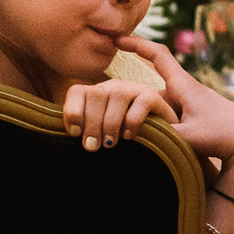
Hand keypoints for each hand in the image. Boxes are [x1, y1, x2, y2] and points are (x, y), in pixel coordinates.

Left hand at [61, 78, 176, 152]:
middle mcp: (114, 87)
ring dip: (110, 122)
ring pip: (117, 95)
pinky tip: (129, 136)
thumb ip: (87, 132)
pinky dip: (132, 122)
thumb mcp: (102, 133)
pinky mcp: (154, 97)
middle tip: (92, 146)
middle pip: (96, 93)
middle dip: (92, 122)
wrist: (160, 135)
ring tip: (110, 143)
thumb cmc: (124, 137)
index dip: (73, 112)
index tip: (75, 133)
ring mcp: (134, 89)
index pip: (77, 92)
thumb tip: (74, 139)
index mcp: (97, 94)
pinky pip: (142, 103)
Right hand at [112, 35, 233, 163]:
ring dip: (143, 111)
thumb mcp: (188, 136)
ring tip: (125, 127)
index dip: (137, 44)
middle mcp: (185, 90)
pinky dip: (153, 120)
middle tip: (109, 95)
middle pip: (151, 83)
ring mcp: (188, 103)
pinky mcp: (192, 117)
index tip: (118, 39)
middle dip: (131, 90)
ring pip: (157, 102)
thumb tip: (133, 135)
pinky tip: (144, 136)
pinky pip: (165, 113)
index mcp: (184, 86)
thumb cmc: (221, 136)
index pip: (158, 56)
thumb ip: (160, 135)